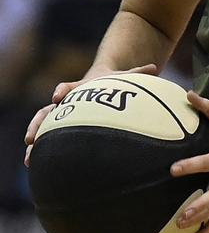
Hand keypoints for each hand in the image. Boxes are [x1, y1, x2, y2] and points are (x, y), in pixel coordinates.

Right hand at [24, 63, 157, 165]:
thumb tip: (154, 67)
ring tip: (29, 157)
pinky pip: (47, 135)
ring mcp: (61, 112)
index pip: (68, 88)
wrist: (98, 79)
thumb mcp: (124, 76)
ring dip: (35, 140)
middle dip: (38, 124)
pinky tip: (34, 165)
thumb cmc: (112, 80)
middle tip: (30, 138)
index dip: (62, 91)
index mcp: (80, 88)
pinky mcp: (61, 123)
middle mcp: (66, 101)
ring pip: (42, 125)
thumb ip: (138, 73)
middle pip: (47, 111)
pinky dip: (41, 148)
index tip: (57, 96)